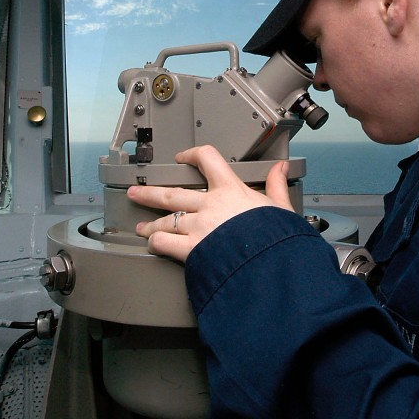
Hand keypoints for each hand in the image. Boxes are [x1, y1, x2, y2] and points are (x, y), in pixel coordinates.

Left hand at [128, 145, 294, 261]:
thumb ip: (277, 186)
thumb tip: (281, 169)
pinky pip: (165, 243)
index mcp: (231, 190)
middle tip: (137, 191)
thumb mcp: (281, 206)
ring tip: (142, 228)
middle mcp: (209, 206)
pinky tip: (153, 244)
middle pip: (171, 194)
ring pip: (165, 220)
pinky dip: (156, 243)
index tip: (182, 157)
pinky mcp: (193, 250)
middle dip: (150, 193)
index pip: (207, 160)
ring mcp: (198, 228)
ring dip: (150, 224)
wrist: (271, 262)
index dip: (191, 155)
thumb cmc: (278, 237)